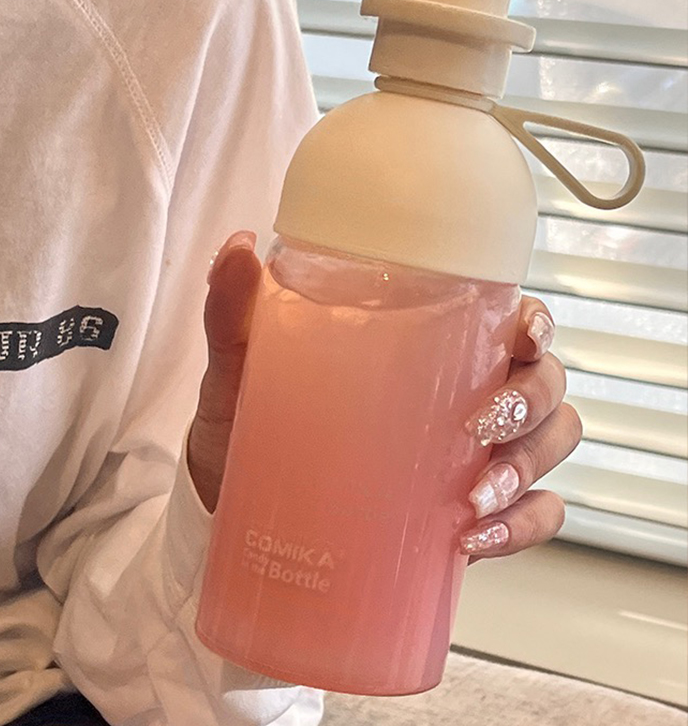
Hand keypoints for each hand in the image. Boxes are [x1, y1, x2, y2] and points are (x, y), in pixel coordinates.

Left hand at [188, 232, 582, 548]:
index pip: (507, 322)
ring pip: (550, 445)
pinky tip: (475, 537)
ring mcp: (470, 456)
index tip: (525, 335)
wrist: (234, 510)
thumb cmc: (248, 430)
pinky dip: (523, 526)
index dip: (537, 325)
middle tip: (480, 428)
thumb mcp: (240, 370)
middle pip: (544, 383)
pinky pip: (533, 517)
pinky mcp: (467, 513)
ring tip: (474, 498)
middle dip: (531, 403)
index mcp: (426, 349)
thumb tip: (237, 248)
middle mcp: (462, 395)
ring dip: (529, 468)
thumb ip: (234, 312)